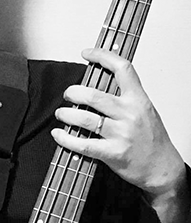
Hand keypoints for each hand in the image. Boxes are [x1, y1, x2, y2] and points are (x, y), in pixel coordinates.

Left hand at [52, 48, 184, 197]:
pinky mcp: (113, 153)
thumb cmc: (153, 139)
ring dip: (66, 114)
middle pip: (93, 95)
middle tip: (67, 94)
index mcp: (139, 99)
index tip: (87, 53)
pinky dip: (66, 139)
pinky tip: (59, 134)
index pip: (122, 69)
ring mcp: (121, 134)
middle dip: (73, 92)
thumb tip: (96, 82)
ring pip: (84, 118)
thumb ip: (124, 95)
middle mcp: (130, 114)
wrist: (163, 169)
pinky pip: (83, 144)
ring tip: (61, 113)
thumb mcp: (144, 109)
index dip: (102, 56)